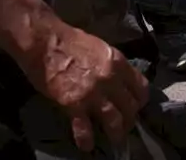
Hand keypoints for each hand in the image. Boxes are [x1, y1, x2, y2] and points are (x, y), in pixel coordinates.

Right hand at [20, 18, 150, 152]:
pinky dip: (86, 140)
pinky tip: (86, 146)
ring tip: (114, 140)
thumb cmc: (69, 40)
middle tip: (124, 127)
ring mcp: (93, 93)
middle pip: (130, 107)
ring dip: (115, 134)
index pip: (141, 88)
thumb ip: (111, 65)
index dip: (140, 101)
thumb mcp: (100, 48)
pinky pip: (85, 129)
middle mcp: (111, 79)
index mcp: (118, 63)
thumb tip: (118, 79)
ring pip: (114, 121)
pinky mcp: (74, 104)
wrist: (44, 40)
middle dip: (129, 120)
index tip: (135, 107)